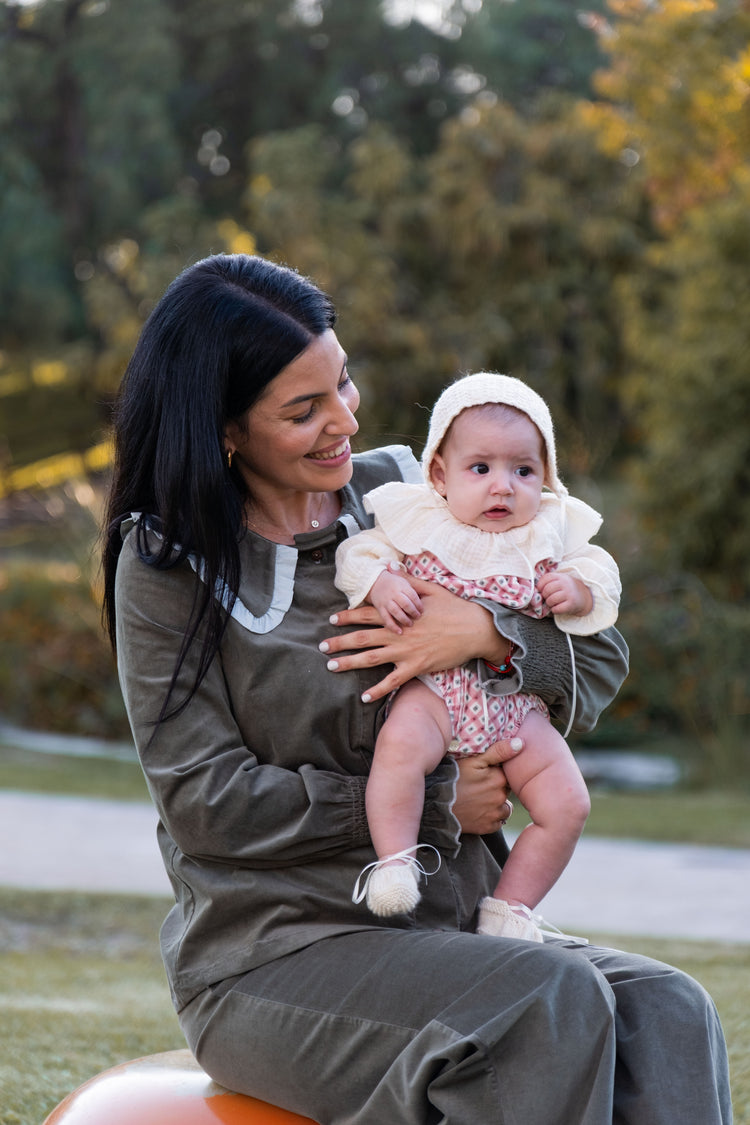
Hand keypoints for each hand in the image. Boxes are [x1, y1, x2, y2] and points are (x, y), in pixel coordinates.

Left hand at [320, 580, 506, 701]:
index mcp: (400, 614)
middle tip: (322, 646)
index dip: (348, 617)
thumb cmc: (455, 608)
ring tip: (331, 666)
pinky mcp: (417, 667)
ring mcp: (406, 652)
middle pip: (362, 638)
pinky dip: (378, 690)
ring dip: (349, 663)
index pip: (368, 614)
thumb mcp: (432, 589)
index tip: (333, 620)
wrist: (475, 630)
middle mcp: (399, 633)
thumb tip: (392, 568)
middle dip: (340, 642)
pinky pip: (393, 682)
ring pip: (371, 659)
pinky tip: (364, 697)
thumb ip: (409, 582)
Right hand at [369, 567, 422, 632]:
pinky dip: (392, 626)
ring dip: (404, 619)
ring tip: (410, 624)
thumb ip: (415, 588)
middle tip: (418, 617)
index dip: (418, 604)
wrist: (376, 582)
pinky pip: (386, 618)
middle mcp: (394, 593)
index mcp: (402, 585)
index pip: (412, 595)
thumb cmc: (395, 583)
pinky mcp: (380, 608)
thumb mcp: (405, 581)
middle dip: (413, 612)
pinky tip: (399, 632)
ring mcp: (386, 601)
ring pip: (395, 611)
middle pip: (405, 603)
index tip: (422, 610)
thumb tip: (431, 596)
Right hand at [453, 740, 521, 834]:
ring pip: (505, 808)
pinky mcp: (487, 827)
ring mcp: (494, 814)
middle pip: (506, 790)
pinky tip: (478, 811)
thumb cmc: (452, 778)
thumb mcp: (473, 760)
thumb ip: (498, 751)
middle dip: (497, 788)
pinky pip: (498, 822)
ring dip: (497, 804)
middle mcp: (501, 797)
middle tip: (478, 786)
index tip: (484, 774)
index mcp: (499, 779)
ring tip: (479, 799)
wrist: (434, 805)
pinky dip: (491, 817)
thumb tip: (520, 743)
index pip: (508, 774)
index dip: (496, 773)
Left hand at [536, 571, 592, 616]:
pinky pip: (556, 609)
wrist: (584, 597)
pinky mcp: (571, 604)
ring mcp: (569, 593)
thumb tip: (534, 590)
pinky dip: (554, 610)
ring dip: (549, 604)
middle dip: (544, 596)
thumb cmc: (567, 589)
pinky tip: (558, 608)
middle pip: (547, 590)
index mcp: (561, 576)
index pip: (546, 578)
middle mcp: (565, 583)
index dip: (540, 586)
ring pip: (550, 600)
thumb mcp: (560, 581)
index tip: (541, 590)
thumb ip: (549, 582)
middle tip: (548, 598)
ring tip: (553, 603)